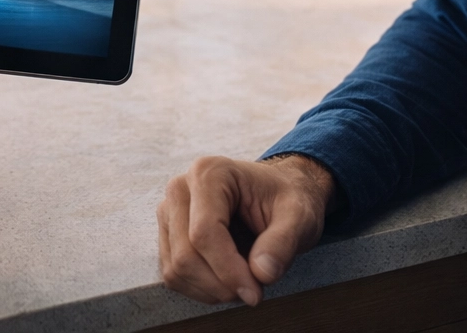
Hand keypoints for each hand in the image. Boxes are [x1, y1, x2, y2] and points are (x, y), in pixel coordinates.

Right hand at [157, 154, 334, 305]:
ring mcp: (169, 212)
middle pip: (185, 254)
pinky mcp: (167, 234)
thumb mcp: (299, 216)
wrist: (276, 196)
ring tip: (243, 283)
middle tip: (254, 291)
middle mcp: (181, 188)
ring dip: (211, 290)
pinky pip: (173, 275)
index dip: (228, 270)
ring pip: (175, 269)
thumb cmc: (285, 201)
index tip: (255, 293)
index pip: (204, 232)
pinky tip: (226, 281)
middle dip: (221, 284)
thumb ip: (283, 241)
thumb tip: (262, 273)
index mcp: (209, 173)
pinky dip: (200, 289)